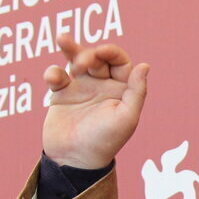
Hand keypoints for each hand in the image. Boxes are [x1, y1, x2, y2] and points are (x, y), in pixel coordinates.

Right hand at [42, 34, 148, 168]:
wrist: (75, 160)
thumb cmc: (105, 141)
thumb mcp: (127, 117)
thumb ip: (137, 91)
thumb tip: (145, 65)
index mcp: (122, 90)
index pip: (120, 61)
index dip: (111, 52)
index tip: (100, 53)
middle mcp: (103, 86)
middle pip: (97, 57)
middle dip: (89, 54)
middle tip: (82, 66)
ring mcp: (82, 89)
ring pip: (76, 60)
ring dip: (71, 48)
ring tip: (62, 39)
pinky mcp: (61, 95)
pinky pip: (57, 76)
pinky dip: (53, 72)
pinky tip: (54, 78)